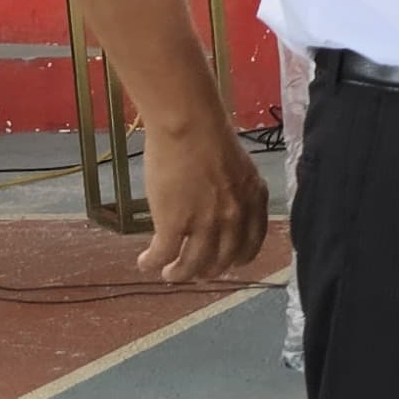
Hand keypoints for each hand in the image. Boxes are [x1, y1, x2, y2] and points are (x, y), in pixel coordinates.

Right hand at [136, 122, 268, 281]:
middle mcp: (234, 218)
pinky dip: (153, 263)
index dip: (236, 260)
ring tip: (168, 274)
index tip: (224, 263)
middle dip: (207, 271)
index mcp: (253, 202)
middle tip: (194, 272)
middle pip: (222, 261)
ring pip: (193, 265)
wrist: (188, 124)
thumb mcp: (239, 168)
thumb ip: (239, 192)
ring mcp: (206, 223)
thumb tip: (227, 206)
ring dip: (179, 274)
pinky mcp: (175, 223)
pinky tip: (145, 263)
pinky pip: (164, 254)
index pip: (250, 246)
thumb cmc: (208, 135)